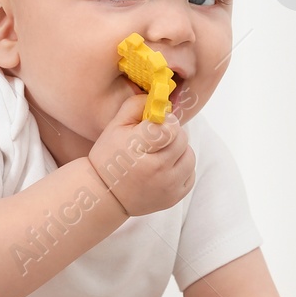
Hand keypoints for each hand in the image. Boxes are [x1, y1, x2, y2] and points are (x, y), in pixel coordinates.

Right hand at [87, 92, 194, 216]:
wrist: (105, 196)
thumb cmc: (109, 157)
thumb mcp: (114, 126)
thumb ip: (136, 105)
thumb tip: (160, 99)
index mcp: (138, 148)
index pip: (169, 127)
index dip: (166, 120)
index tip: (156, 123)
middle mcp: (156, 169)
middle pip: (182, 139)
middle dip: (171, 134)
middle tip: (157, 138)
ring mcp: (167, 186)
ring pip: (189, 156)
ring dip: (178, 151)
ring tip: (161, 153)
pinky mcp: (174, 197)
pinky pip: (191, 174)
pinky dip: (181, 168)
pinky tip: (164, 167)